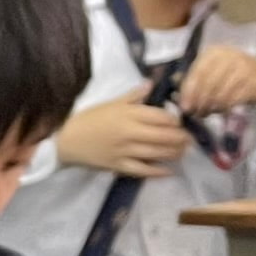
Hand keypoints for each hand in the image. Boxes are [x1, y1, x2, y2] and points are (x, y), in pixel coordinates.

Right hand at [57, 95, 189, 177]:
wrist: (66, 139)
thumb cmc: (89, 118)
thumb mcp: (111, 103)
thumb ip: (134, 96)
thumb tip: (151, 84)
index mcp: (130, 113)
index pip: (162, 117)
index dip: (176, 121)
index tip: (180, 123)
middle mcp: (131, 132)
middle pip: (165, 136)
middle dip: (181, 138)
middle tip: (189, 140)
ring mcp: (126, 150)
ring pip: (158, 153)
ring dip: (174, 153)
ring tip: (183, 152)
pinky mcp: (119, 166)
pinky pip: (143, 170)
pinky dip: (158, 171)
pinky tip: (169, 171)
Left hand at [175, 45, 255, 114]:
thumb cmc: (233, 75)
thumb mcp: (214, 70)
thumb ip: (195, 75)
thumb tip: (174, 81)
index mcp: (215, 52)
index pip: (198, 72)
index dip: (189, 91)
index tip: (184, 106)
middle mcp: (230, 56)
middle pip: (208, 84)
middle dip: (200, 102)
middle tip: (196, 113)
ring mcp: (244, 67)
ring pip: (220, 92)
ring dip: (212, 106)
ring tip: (207, 113)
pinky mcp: (255, 80)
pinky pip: (234, 98)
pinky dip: (225, 107)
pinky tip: (221, 110)